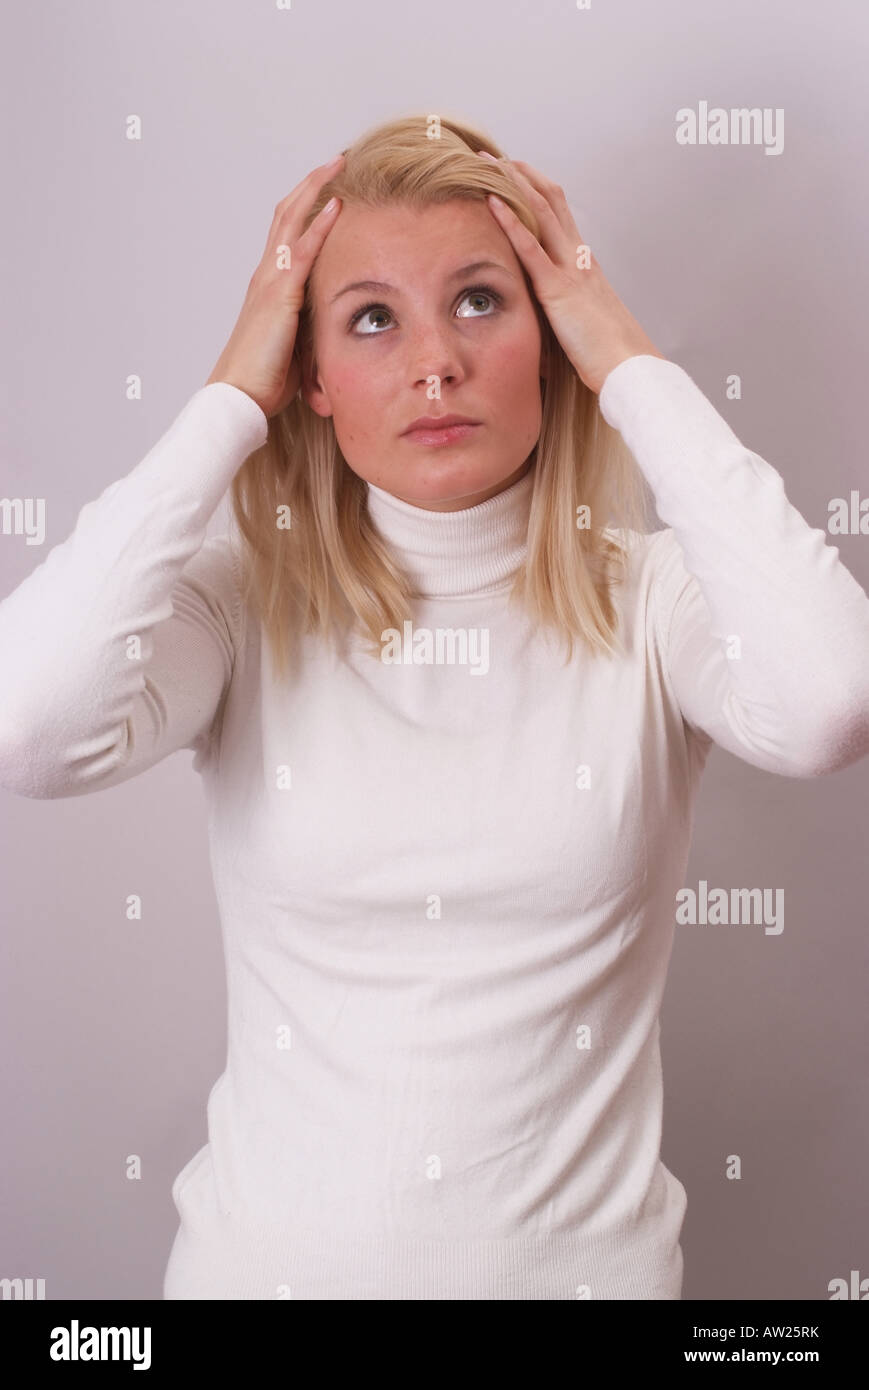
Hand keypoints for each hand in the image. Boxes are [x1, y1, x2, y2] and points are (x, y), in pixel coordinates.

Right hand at [205, 154, 344, 418]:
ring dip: (314, 189)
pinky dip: (319, 225)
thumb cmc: (264, 379)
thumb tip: (332, 325)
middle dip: (310, 184)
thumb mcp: (294, 346)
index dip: (305, 207)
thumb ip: (309, 326)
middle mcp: (265, 275)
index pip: (287, 234)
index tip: (328, 189)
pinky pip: (302, 250)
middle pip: (286, 214)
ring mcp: (269, 281)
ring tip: (337, 166)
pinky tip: (336, 206)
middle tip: (335, 161)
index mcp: (268, 287)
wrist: (239, 395)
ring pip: (291, 220)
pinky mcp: (279, 295)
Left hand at [478, 152, 664, 396]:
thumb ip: (564, 316)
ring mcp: (570, 269)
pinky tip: (491, 202)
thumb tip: (545, 331)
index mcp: (585, 264)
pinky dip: (510, 221)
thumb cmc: (609, 355)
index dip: (537, 189)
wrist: (628, 367)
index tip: (515, 173)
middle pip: (550, 200)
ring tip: (484, 163)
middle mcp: (579, 257)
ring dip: (511, 184)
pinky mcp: (558, 289)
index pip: (560, 214)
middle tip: (494, 156)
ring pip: (541, 211)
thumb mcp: (583, 327)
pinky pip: (531, 247)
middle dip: (520, 174)